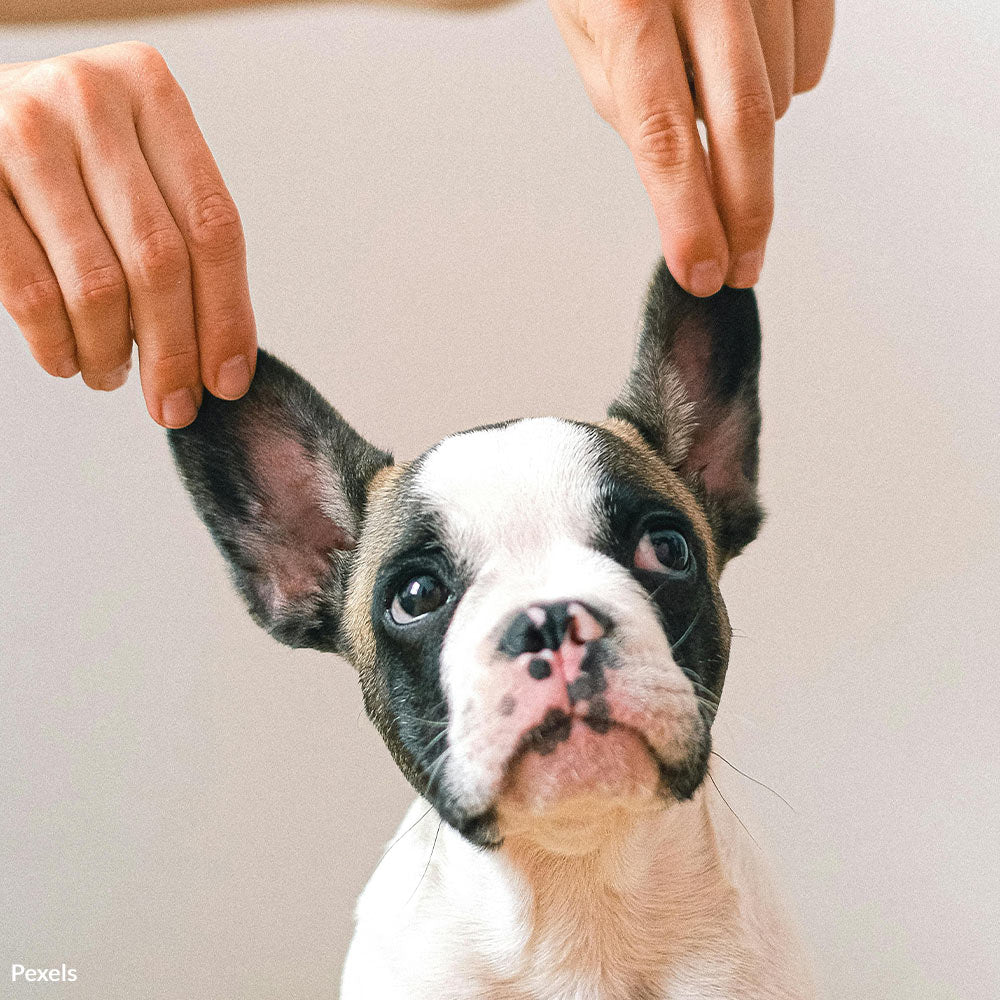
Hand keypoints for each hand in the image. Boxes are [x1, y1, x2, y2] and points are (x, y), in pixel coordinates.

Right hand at [0, 42, 255, 426]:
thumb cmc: (69, 156)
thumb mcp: (135, 165)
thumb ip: (182, 234)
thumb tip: (224, 359)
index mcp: (150, 91)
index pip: (213, 225)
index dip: (228, 316)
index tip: (229, 380)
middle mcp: (89, 98)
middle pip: (160, 260)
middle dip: (174, 352)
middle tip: (174, 404)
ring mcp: (20, 131)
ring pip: (97, 283)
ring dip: (111, 353)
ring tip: (112, 376)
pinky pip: (30, 289)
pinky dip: (56, 342)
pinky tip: (68, 361)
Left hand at [549, 0, 833, 294]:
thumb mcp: (592, 42)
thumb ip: (636, 112)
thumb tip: (685, 195)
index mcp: (628, 4)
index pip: (662, 134)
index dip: (687, 215)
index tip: (702, 271)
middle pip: (741, 118)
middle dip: (745, 209)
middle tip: (742, 265)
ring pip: (779, 92)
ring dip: (752, 132)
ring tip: (714, 104)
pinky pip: (813, 53)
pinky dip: (787, 84)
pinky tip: (751, 71)